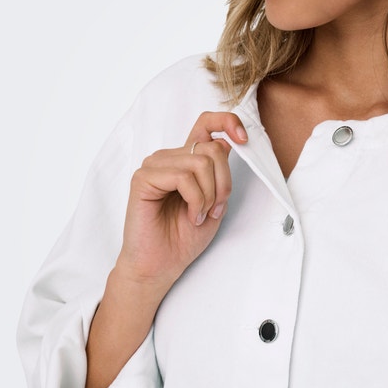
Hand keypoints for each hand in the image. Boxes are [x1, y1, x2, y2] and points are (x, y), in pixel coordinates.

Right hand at [115, 111, 247, 296]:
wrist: (161, 265)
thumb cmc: (184, 237)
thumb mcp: (215, 201)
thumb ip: (220, 173)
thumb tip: (228, 143)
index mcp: (186, 160)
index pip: (206, 124)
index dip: (228, 123)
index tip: (244, 139)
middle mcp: (169, 158)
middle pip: (212, 149)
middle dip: (223, 183)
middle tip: (215, 209)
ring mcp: (154, 166)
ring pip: (200, 162)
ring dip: (210, 195)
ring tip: (200, 215)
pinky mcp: (143, 178)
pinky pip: (183, 177)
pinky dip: (196, 200)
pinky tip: (191, 216)